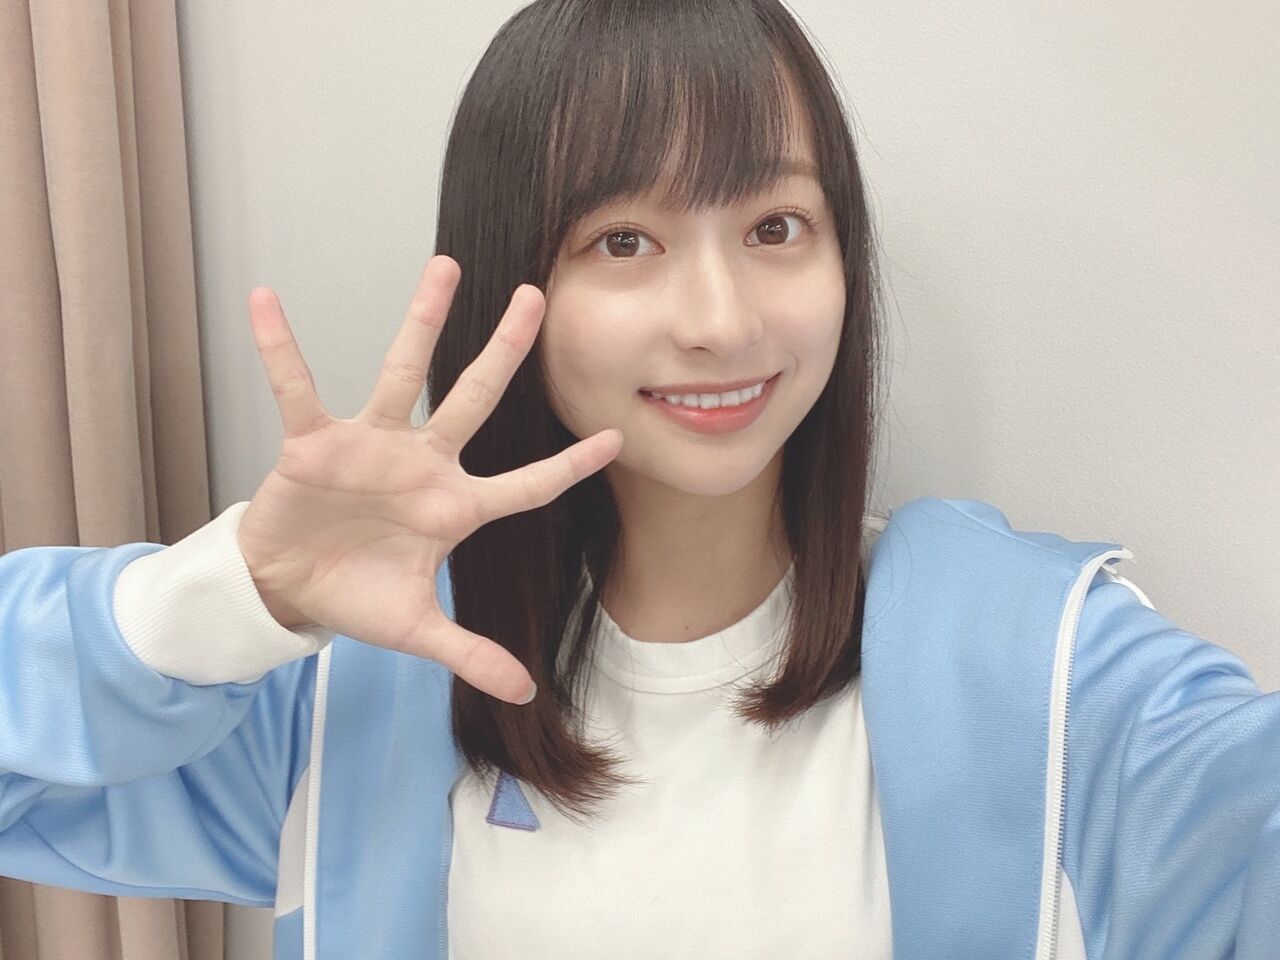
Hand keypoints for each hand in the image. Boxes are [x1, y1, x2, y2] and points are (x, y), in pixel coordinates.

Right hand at [236, 255, 621, 704]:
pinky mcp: (314, 443)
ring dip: (421, 322)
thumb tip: (526, 694)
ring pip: (402, 373)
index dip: (569, 466)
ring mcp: (371, 446)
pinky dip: (280, 349)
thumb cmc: (358, 596)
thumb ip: (471, 653)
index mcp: (454, 507)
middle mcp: (422, 464)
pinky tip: (265, 302)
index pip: (526, 485)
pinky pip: (297, 387)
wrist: (290, 588)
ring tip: (446, 267)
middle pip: (474, 399)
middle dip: (506, 352)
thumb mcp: (418, 630)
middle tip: (538, 299)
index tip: (617, 439)